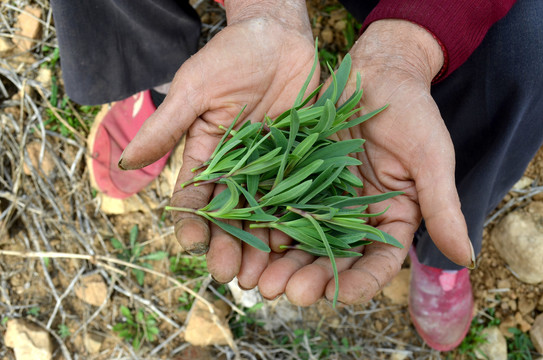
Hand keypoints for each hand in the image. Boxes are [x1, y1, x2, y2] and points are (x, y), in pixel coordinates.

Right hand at [119, 0, 318, 283]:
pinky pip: (300, 194)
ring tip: (263, 275)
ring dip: (262, 245)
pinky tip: (298, 245)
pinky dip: (298, 220)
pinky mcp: (302, 161)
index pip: (194, 196)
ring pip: (265, 214)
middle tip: (231, 275)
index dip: (192, 221)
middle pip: (231, 215)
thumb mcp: (195, 89)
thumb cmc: (231, 56)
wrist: (278, 35)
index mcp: (208, 155)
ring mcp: (271, 168)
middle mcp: (238, 169)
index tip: (192, 244)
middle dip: (229, 245)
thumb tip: (125, 163)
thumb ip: (166, 127)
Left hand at [257, 20, 474, 305]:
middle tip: (289, 293)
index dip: (362, 282)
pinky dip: (265, 224)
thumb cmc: (413, 112)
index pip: (378, 261)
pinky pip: (280, 205)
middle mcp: (355, 215)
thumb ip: (442, 206)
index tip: (341, 296)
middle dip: (311, 277)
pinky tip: (249, 239)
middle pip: (333, 257)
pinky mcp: (298, 178)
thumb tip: (465, 256)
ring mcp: (324, 198)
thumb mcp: (431, 158)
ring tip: (261, 279)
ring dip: (282, 261)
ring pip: (302, 238)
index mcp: (391, 218)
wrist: (377, 71)